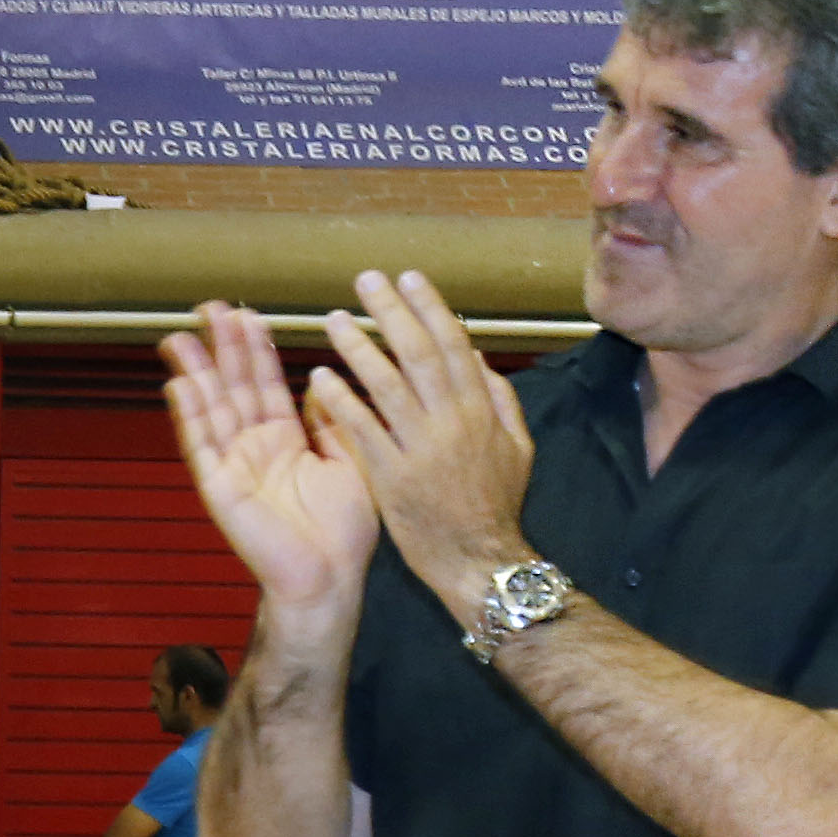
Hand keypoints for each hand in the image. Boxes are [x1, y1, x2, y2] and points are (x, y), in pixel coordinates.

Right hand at [159, 301, 381, 629]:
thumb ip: (334, 422)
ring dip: (197, 371)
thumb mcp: (351, 460)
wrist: (329, 577)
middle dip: (221, 347)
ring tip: (183, 335)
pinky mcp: (219, 487)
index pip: (266, 384)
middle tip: (209, 307)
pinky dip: (189, 415)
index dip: (254, 349)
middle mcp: (254, 446)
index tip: (246, 314)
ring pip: (211, 408)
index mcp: (284, 439)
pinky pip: (201, 446)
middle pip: (232, 387)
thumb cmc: (344, 530)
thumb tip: (323, 382)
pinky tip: (179, 384)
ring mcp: (233, 465)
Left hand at [303, 269, 542, 603]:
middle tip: (366, 279)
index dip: (430, 308)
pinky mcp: (393, 477)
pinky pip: (364, 430)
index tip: (409, 277)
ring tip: (335, 318)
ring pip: (388, 384)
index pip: (454, 344)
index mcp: (480, 409)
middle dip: (393, 311)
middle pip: (420, 353)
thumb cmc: (495, 503)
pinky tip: (320, 377)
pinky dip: (342, 401)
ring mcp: (422, 448)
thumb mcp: (517, 447)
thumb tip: (476, 355)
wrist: (480, 558)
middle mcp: (452, 420)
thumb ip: (498, 398)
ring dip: (360, 346)